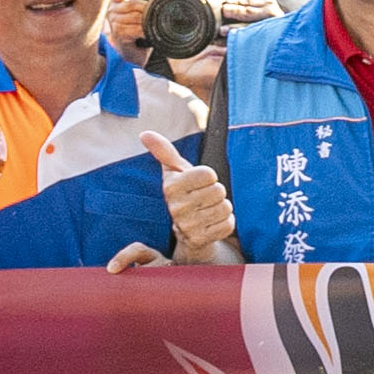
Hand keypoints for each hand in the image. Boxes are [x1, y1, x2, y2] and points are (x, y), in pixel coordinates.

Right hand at [153, 139, 236, 264]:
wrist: (186, 230)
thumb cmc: (184, 192)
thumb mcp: (175, 171)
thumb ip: (164, 151)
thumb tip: (145, 133)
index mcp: (170, 187)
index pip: (208, 174)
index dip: (209, 176)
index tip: (200, 183)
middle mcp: (176, 208)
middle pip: (218, 190)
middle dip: (217, 193)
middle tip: (205, 198)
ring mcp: (187, 226)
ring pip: (225, 208)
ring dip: (222, 208)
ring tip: (208, 210)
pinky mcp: (200, 240)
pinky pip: (228, 224)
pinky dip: (226, 222)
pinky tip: (212, 223)